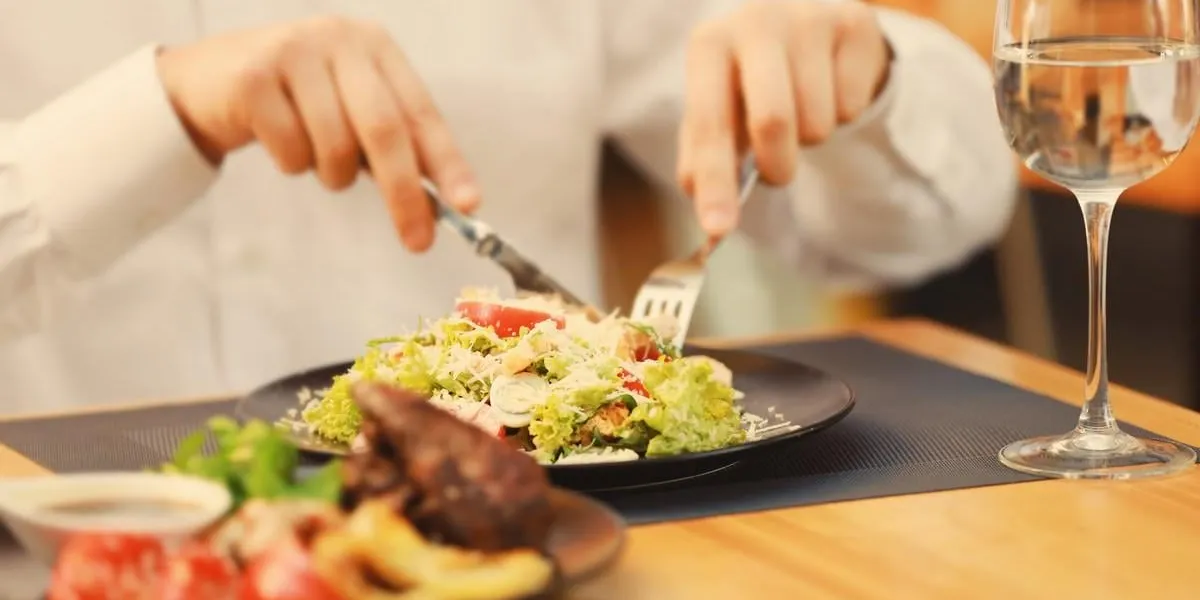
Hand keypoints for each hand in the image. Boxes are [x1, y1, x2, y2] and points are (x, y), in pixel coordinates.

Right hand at [156, 16, 479, 251]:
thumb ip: (395, 143)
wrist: (209, 79)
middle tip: (418, 240)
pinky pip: (291, 151)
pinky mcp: (253, 75)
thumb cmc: (297, 102)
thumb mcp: (352, 109)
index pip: (422, 112)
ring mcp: (294, 51)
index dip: (448, 162)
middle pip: (384, 130)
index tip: (468, 205)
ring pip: (335, 147)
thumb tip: (447, 201)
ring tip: (316, 158)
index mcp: (376, 47)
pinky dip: (292, 164)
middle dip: (404, 194)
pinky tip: (276, 138)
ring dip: (332, 175)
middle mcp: (340, 39)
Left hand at [677, 0, 891, 236]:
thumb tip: (711, 219)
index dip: (715, 182)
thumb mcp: (719, 112)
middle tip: (777, 173)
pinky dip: (841, 115)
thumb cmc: (750, 81)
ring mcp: (809, 17)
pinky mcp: (855, 22)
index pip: (710, 124)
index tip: (719, 229)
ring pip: (818, 122)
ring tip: (802, 111)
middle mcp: (756, 21)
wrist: (802, 24)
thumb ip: (707, 161)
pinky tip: (830, 90)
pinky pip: (852, 106)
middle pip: (773, 121)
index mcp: (710, 44)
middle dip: (777, 166)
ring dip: (811, 138)